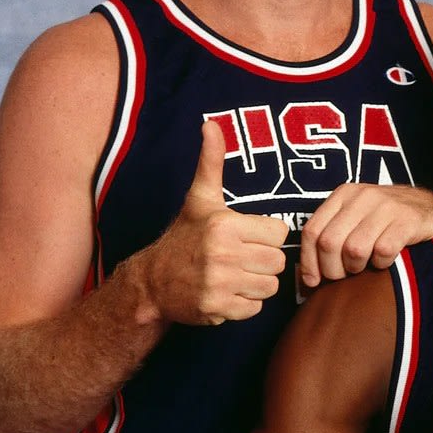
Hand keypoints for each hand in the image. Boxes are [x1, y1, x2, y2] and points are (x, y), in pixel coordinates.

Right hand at [135, 120, 288, 325]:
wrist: (152, 283)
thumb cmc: (185, 237)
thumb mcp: (200, 199)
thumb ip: (211, 163)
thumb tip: (211, 123)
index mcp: (225, 224)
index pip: (280, 233)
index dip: (266, 235)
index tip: (246, 236)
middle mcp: (223, 254)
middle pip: (278, 261)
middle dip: (263, 261)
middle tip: (241, 258)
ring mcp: (219, 284)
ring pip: (271, 286)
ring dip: (257, 283)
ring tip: (235, 275)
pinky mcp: (217, 309)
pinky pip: (255, 308)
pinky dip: (245, 304)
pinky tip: (227, 292)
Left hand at [298, 184, 432, 285]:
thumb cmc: (389, 223)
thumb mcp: (357, 220)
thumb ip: (332, 238)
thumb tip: (305, 278)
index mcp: (344, 194)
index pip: (312, 231)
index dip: (309, 262)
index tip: (314, 282)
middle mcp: (363, 196)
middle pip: (330, 243)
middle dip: (333, 270)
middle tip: (346, 277)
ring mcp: (387, 206)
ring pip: (354, 249)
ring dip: (358, 267)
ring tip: (367, 266)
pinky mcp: (408, 219)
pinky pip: (383, 251)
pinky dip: (382, 264)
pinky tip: (387, 260)